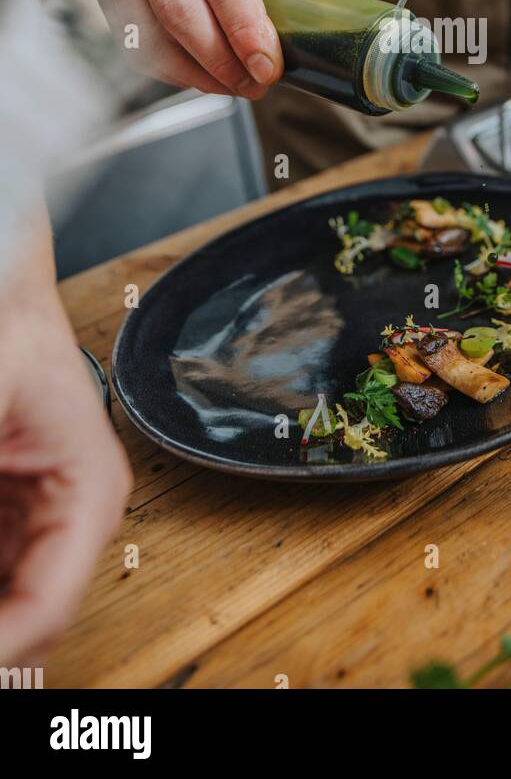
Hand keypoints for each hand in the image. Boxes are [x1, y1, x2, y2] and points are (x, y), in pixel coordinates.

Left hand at [0, 231, 130, 662]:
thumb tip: (1, 574)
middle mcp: (68, 509)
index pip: (46, 606)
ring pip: (8, 593)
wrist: (1, 274)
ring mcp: (31, 511)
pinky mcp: (1, 506)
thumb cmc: (7, 318)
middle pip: (25, 611)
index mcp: (89, 489)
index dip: (3, 648)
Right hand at [95, 0, 342, 97]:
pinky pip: (136, 44)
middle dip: (221, 59)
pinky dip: (174, 71)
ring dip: (198, 72)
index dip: (243, 26)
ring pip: (152, 33)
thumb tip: (324, 22)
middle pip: (179, 7)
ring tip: (236, 84)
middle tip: (255, 83)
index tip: (267, 65)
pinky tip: (205, 73)